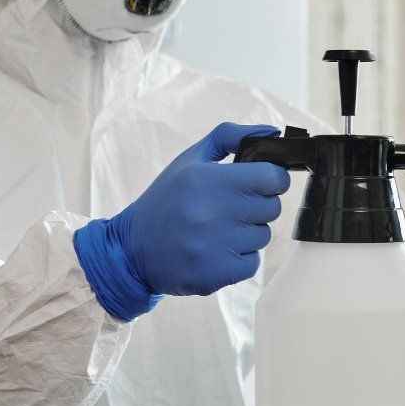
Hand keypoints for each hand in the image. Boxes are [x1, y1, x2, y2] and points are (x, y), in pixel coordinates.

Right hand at [74, 123, 290, 319]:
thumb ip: (230, 137)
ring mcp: (213, 246)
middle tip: (231, 208)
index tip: (259, 182)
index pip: (272, 177)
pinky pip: (252, 263)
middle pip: (272, 208)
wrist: (132, 250)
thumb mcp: (190, 160)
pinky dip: (239, 259)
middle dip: (257, 206)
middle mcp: (210, 212)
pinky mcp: (216, 274)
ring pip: (263, 237)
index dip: (271, 179)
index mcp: (206, 180)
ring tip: (217, 230)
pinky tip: (215, 251)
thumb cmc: (167, 200)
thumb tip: (272, 131)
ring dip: (247, 233)